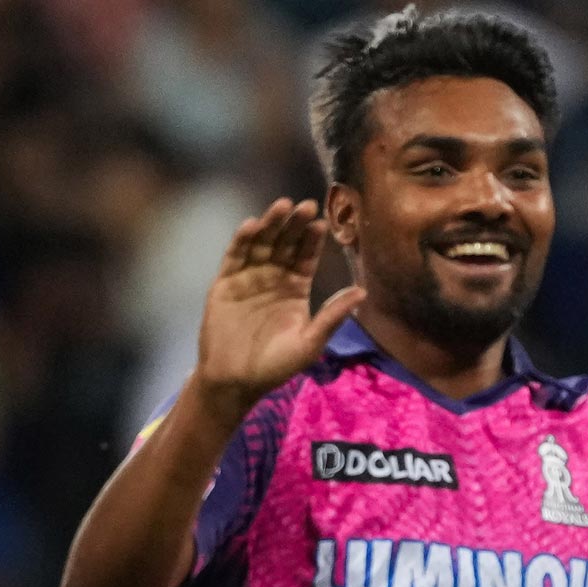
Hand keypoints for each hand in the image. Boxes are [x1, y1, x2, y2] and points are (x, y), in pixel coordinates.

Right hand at [194, 198, 365, 415]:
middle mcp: (274, 277)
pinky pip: (234, 257)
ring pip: (262, 244)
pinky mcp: (225, 283)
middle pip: (286, 243)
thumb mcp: (310, 342)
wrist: (236, 381)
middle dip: (295, 224)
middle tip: (306, 205)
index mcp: (296, 288)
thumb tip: (363, 291)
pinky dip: (242, 241)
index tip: (323, 221)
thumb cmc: (276, 365)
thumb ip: (332, 316)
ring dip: (271, 224)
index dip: (313, 239)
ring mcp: (249, 277)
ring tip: (282, 206)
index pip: (306, 256)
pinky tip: (251, 226)